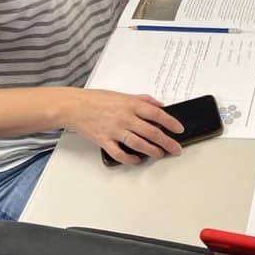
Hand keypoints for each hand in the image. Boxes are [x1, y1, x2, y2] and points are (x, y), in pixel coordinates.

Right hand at [65, 90, 184, 164]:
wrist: (74, 106)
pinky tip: (138, 160)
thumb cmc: (97, 100)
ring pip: (138, 144)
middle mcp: (125, 118)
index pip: (156, 114)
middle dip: (167, 142)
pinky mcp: (104, 141)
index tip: (179, 129)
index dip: (170, 122)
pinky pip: (120, 154)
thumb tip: (160, 105)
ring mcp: (114, 131)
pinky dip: (130, 159)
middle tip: (176, 149)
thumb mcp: (123, 95)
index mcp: (131, 105)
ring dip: (152, 151)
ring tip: (160, 154)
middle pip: (151, 132)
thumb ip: (143, 100)